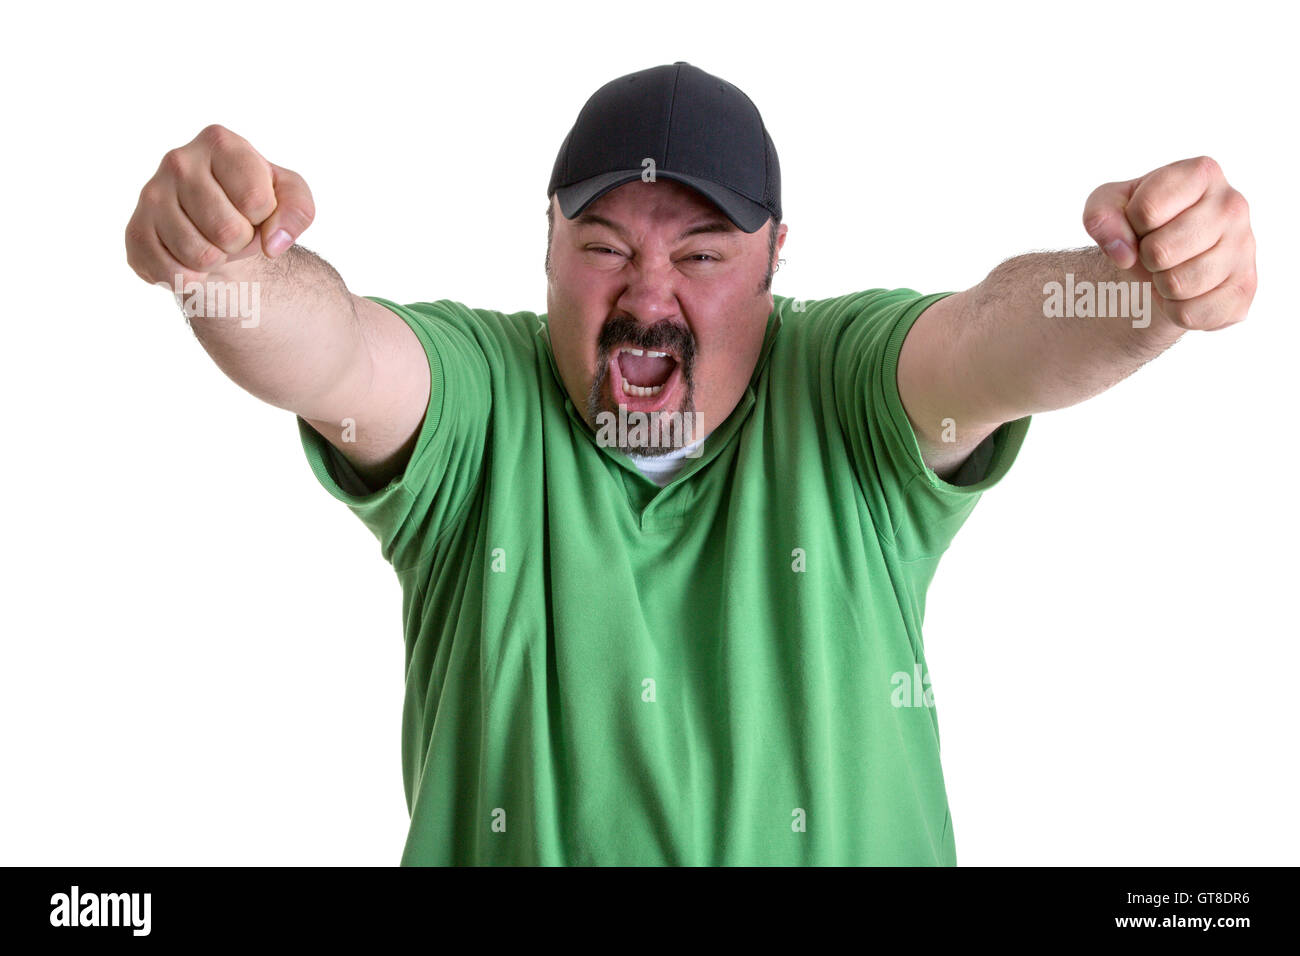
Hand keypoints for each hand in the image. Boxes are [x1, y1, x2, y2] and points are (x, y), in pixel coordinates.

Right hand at [125, 125, 314, 287]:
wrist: (217, 228)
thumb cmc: (254, 203)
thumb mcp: (289, 197)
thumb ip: (298, 210)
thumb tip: (274, 243)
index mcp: (219, 142)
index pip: (256, 201)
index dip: (266, 218)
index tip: (256, 209)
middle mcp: (178, 161)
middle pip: (228, 232)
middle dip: (242, 243)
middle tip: (235, 230)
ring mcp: (150, 195)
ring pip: (202, 256)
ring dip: (219, 261)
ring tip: (214, 241)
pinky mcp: (136, 232)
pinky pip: (174, 275)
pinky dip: (193, 278)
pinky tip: (191, 258)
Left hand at [1082, 156, 1255, 330]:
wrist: (1160, 264)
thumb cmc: (1136, 226)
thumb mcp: (1107, 207)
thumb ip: (1100, 215)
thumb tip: (1124, 253)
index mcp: (1202, 173)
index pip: (1146, 209)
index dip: (1130, 225)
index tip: (1141, 224)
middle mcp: (1232, 205)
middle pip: (1160, 251)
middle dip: (1145, 258)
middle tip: (1155, 253)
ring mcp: (1245, 247)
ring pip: (1177, 285)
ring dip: (1160, 285)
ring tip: (1169, 270)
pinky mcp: (1244, 289)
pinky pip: (1191, 314)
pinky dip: (1175, 310)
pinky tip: (1186, 292)